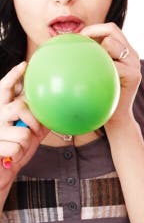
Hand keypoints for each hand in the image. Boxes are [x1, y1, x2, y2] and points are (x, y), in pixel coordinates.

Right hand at [0, 62, 48, 184]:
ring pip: (24, 131)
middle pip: (19, 107)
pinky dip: (19, 154)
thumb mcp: (29, 134)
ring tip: (18, 147)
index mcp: (1, 110)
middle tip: (34, 129)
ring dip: (26, 143)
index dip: (13, 77)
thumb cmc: (14, 151)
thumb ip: (38, 121)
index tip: (24, 65)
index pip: (4, 89)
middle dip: (32, 119)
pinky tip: (11, 157)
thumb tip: (58, 110)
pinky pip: (19, 146)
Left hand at [80, 23, 141, 127]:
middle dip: (93, 32)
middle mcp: (132, 55)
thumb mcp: (95, 73)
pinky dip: (100, 67)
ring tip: (87, 59)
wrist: (116, 118)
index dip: (94, 28)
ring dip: (97, 50)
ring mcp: (135, 65)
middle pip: (112, 30)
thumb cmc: (101, 96)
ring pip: (112, 44)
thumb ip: (89, 60)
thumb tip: (60, 48)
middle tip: (79, 40)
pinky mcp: (134, 76)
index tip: (78, 37)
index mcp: (124, 51)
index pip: (111, 29)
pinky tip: (89, 75)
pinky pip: (114, 66)